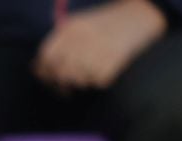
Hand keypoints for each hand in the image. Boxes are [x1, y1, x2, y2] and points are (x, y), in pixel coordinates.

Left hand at [35, 0, 164, 90]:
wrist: (144, 13)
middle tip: (67, 87)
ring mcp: (98, 49)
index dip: (43, 71)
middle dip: (61, 83)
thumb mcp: (81, 25)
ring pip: (78, 80)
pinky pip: (98, 82)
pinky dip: (101, 80)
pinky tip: (108, 68)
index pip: (46, 56)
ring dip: (83, 81)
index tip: (47, 78)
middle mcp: (82, 38)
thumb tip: (37, 68)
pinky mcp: (113, 60)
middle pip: (60, 73)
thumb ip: (59, 44)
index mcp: (71, 28)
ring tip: (94, 69)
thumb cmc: (109, 23)